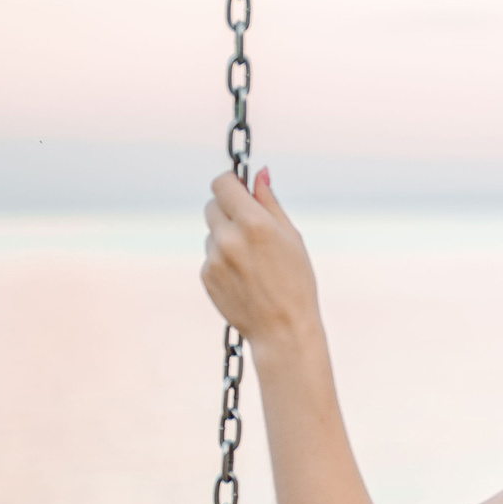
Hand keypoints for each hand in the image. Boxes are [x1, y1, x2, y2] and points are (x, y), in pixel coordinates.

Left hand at [201, 168, 320, 347]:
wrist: (283, 329)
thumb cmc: (296, 282)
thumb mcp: (292, 238)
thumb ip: (270, 203)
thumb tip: (259, 173)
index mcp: (254, 223)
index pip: (222, 183)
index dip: (230, 182)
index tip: (238, 187)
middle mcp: (229, 237)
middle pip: (213, 204)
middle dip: (228, 209)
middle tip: (250, 226)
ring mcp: (213, 257)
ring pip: (212, 232)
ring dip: (227, 237)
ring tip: (253, 261)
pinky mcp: (205, 274)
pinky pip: (210, 255)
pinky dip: (224, 260)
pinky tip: (245, 277)